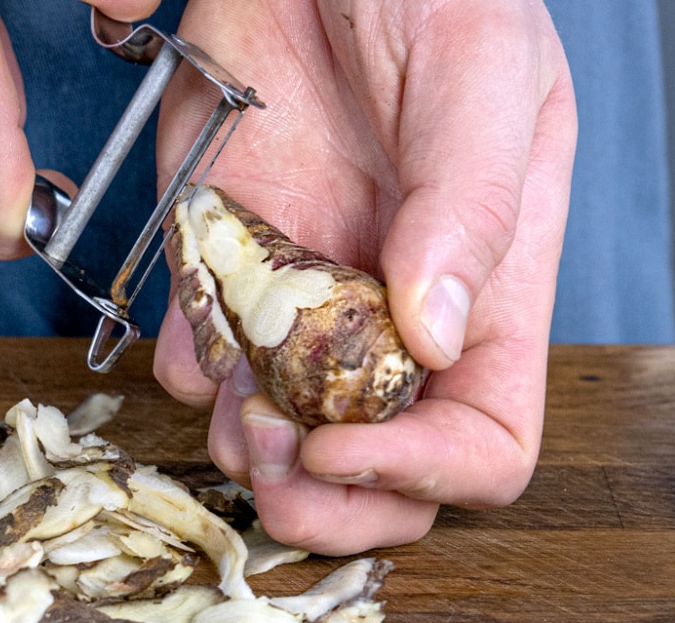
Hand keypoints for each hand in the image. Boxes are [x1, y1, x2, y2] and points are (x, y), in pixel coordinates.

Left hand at [153, 0, 576, 554]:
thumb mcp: (480, 73)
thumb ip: (471, 204)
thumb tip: (438, 335)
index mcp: (486, 289)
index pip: (484, 438)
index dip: (424, 474)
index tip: (347, 448)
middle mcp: (391, 314)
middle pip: (380, 471)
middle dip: (327, 498)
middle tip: (276, 463)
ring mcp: (302, 297)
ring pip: (278, 432)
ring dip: (244, 444)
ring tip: (233, 398)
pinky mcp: (224, 265)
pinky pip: (200, 357)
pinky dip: (188, 366)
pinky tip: (195, 328)